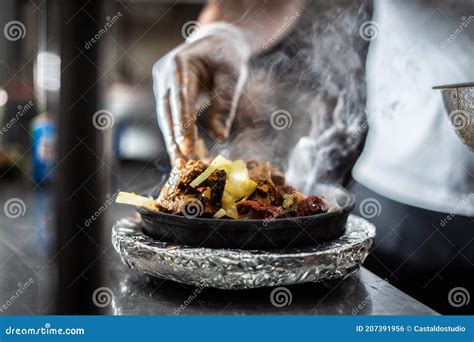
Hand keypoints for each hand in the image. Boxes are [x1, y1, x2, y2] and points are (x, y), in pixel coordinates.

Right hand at [153, 23, 250, 163]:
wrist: (217, 41)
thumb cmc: (227, 57)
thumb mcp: (233, 77)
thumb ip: (225, 105)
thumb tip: (220, 138)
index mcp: (181, 63)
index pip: (181, 99)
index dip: (183, 125)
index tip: (188, 148)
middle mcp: (165, 72)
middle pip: (167, 111)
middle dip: (174, 140)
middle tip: (182, 165)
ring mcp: (161, 82)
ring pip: (165, 117)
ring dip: (173, 141)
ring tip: (180, 165)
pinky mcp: (164, 91)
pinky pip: (169, 116)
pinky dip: (176, 134)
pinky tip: (182, 153)